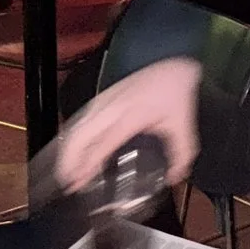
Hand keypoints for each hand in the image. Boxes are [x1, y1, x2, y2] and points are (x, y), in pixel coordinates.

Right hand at [55, 56, 200, 193]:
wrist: (170, 66)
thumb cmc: (174, 92)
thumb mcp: (182, 125)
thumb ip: (181, 154)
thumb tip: (175, 177)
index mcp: (131, 116)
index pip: (102, 144)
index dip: (88, 164)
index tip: (80, 182)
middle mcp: (111, 109)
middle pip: (79, 137)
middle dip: (68, 161)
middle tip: (68, 182)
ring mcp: (102, 102)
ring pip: (75, 129)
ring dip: (67, 152)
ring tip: (67, 173)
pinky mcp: (99, 99)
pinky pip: (78, 122)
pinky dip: (71, 140)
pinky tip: (73, 153)